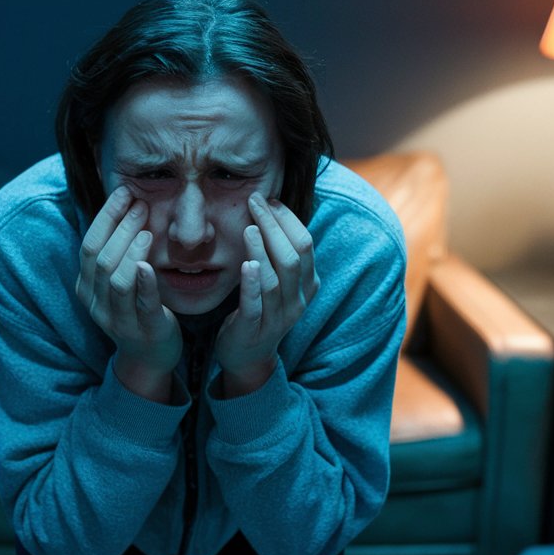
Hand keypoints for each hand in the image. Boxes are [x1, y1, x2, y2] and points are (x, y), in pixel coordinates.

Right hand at [76, 186, 181, 399]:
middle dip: (120, 228)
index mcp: (87, 287)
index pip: (89, 245)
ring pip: (116, 280)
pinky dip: (143, 282)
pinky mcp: (145, 330)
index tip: (124, 192)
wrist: (149, 357)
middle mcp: (96, 304)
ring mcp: (118, 320)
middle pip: (101, 259)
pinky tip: (148, 264)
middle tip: (140, 205)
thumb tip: (125, 204)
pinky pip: (141, 303)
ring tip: (147, 229)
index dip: (105, 217)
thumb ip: (116, 251)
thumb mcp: (118, 280)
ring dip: (130, 250)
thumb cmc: (136, 309)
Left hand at [215, 192, 319, 395]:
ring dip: (263, 250)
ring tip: (249, 227)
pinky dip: (252, 284)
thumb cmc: (260, 308)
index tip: (268, 199)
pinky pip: (256, 305)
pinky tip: (246, 265)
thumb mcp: (277, 280)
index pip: (304, 245)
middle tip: (254, 202)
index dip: (287, 219)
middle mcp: (298, 301)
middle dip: (274, 226)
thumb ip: (278, 252)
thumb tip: (270, 208)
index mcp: (307, 285)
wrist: (247, 355)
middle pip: (293, 258)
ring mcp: (278, 318)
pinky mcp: (254, 330)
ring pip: (276, 280)